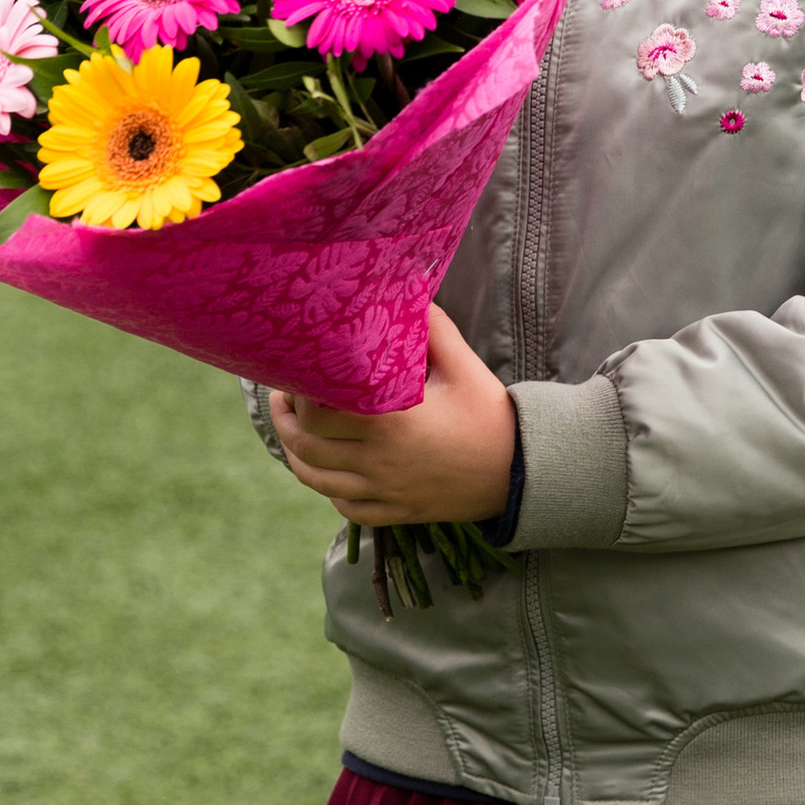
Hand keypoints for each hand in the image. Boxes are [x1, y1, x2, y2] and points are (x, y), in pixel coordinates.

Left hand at [268, 303, 516, 529]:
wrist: (521, 473)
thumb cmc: (490, 416)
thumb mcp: (463, 366)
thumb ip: (431, 328)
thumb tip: (408, 292)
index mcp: (388, 423)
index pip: (318, 412)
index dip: (298, 394)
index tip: (297, 375)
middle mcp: (378, 461)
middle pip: (307, 446)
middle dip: (285, 421)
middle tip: (283, 398)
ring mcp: (384, 491)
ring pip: (317, 480)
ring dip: (296, 455)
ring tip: (291, 433)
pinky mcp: (395, 512)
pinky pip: (345, 507)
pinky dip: (328, 490)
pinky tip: (328, 471)